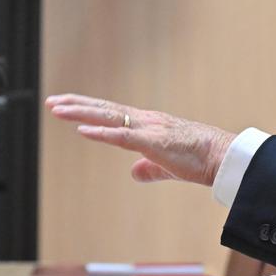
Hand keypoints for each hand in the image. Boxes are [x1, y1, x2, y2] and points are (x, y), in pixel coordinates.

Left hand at [45, 93, 235, 185]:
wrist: (225, 158)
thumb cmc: (200, 160)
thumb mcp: (168, 166)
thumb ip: (149, 168)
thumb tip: (134, 173)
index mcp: (147, 125)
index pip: (111, 112)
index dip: (87, 108)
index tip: (65, 105)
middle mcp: (145, 121)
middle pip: (104, 109)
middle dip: (76, 105)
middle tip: (51, 102)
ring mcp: (150, 129)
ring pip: (109, 117)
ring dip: (81, 113)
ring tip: (57, 109)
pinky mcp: (155, 142)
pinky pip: (123, 137)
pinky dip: (101, 133)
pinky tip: (82, 130)